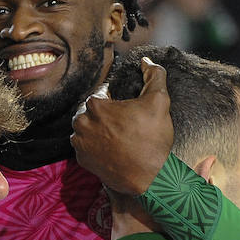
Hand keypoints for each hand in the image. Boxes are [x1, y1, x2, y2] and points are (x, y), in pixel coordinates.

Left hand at [71, 57, 172, 195]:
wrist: (149, 177)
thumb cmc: (153, 139)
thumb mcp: (159, 101)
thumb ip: (154, 76)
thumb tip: (147, 61)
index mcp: (95, 105)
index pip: (102, 93)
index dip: (116, 99)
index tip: (128, 110)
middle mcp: (81, 123)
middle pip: (91, 111)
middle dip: (105, 115)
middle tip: (125, 124)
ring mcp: (80, 144)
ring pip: (86, 128)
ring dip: (98, 129)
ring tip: (119, 136)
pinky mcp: (82, 160)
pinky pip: (86, 147)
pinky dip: (96, 146)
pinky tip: (112, 149)